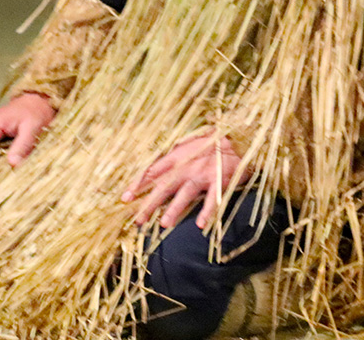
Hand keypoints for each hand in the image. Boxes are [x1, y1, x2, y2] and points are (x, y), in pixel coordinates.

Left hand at [123, 132, 245, 229]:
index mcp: (178, 156)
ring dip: (175, 208)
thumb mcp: (188, 146)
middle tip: (138, 220)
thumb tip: (151, 170)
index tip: (125, 197)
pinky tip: (201, 225)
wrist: (238, 138)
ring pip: (186, 193)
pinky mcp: (220, 180)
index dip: (139, 183)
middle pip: (165, 185)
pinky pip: (213, 198)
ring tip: (164, 224)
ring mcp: (204, 173)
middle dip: (151, 203)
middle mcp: (188, 165)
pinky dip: (207, 212)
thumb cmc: (210, 144)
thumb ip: (172, 158)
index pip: (154, 170)